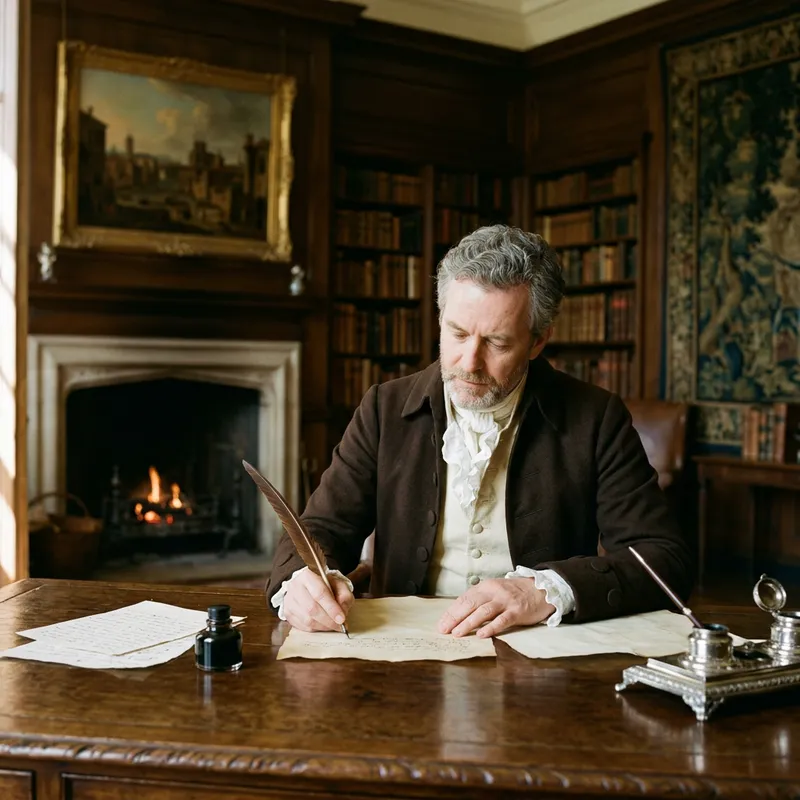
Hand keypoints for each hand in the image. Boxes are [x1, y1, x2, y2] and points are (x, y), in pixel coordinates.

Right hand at [282, 567, 354, 631]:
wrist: (305, 585)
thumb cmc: (323, 585)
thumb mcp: (338, 584)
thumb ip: (344, 595)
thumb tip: (343, 611)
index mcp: (307, 576)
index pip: (320, 593)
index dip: (332, 608)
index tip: (342, 619)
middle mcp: (295, 588)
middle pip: (312, 608)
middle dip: (328, 620)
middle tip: (340, 625)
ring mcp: (289, 601)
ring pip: (307, 620)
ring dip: (323, 626)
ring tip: (333, 626)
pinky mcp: (287, 613)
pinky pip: (302, 627)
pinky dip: (316, 629)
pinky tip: (323, 625)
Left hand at [438, 578, 554, 637]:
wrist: (541, 589)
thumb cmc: (514, 593)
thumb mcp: (494, 591)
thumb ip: (479, 600)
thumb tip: (459, 616)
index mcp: (485, 587)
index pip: (464, 599)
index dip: (451, 612)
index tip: (441, 624)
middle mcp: (493, 592)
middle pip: (470, 604)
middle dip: (455, 618)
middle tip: (444, 630)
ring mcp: (505, 601)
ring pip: (483, 612)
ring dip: (469, 623)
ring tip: (457, 633)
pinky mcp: (517, 611)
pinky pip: (502, 620)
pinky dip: (491, 628)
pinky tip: (482, 635)